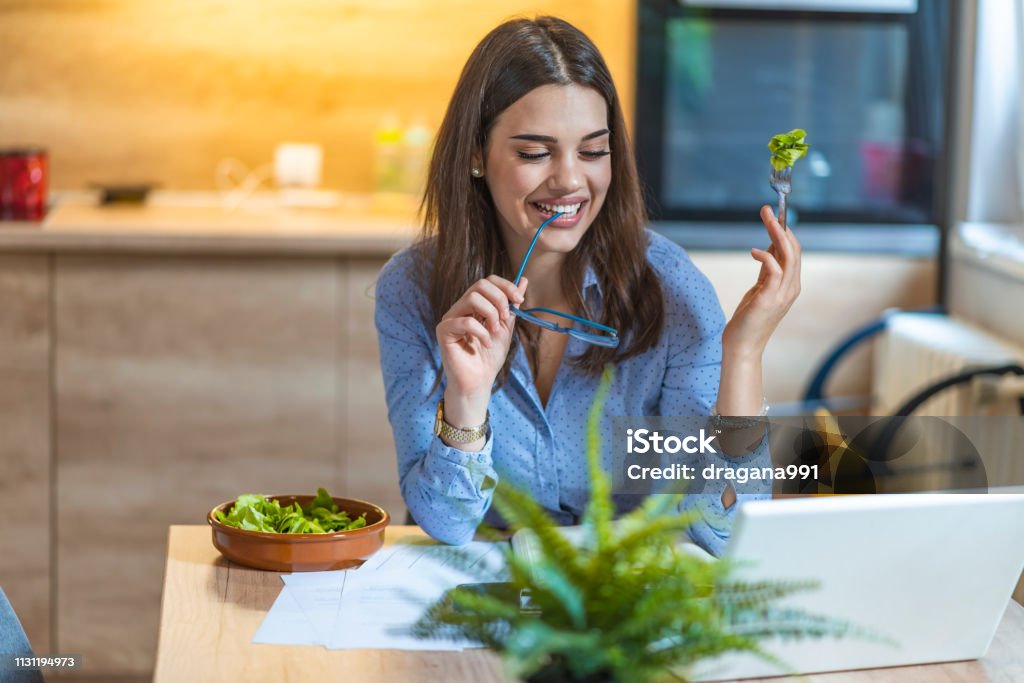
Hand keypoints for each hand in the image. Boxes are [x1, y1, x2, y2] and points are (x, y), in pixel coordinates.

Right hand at [436, 275, 526, 426]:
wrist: (480, 381)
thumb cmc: (490, 357)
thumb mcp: (506, 327)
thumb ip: (512, 305)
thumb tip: (524, 280)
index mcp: (474, 305)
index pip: (487, 282)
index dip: (505, 286)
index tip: (519, 300)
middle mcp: (460, 308)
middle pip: (480, 285)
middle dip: (500, 299)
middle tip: (506, 318)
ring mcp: (450, 318)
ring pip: (472, 298)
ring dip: (491, 314)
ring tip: (495, 332)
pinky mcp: (444, 331)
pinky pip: (465, 321)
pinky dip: (481, 332)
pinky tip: (486, 344)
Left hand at [722, 205, 801, 358]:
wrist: (742, 346)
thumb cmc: (749, 319)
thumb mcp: (760, 289)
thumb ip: (767, 271)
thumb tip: (769, 248)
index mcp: (791, 285)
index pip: (795, 252)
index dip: (785, 232)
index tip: (774, 216)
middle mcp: (791, 288)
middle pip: (794, 250)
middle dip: (781, 227)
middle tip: (768, 210)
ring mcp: (783, 294)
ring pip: (788, 256)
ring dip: (777, 234)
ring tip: (766, 218)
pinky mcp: (769, 299)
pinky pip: (774, 270)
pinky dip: (766, 256)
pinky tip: (753, 251)